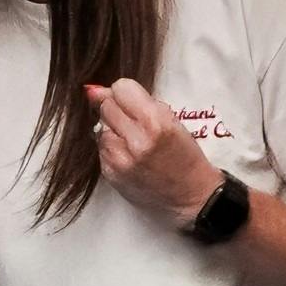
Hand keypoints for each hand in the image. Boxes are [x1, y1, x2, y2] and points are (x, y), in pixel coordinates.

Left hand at [86, 78, 217, 225]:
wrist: (191, 196)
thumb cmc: (185, 157)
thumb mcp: (172, 121)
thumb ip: (136, 102)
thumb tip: (94, 91)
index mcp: (156, 122)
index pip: (120, 88)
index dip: (127, 94)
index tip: (134, 103)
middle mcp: (136, 140)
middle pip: (106, 106)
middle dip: (118, 111)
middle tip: (135, 124)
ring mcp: (120, 159)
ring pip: (100, 128)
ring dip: (113, 131)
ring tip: (133, 143)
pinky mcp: (111, 174)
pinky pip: (101, 149)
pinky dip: (112, 148)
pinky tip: (130, 157)